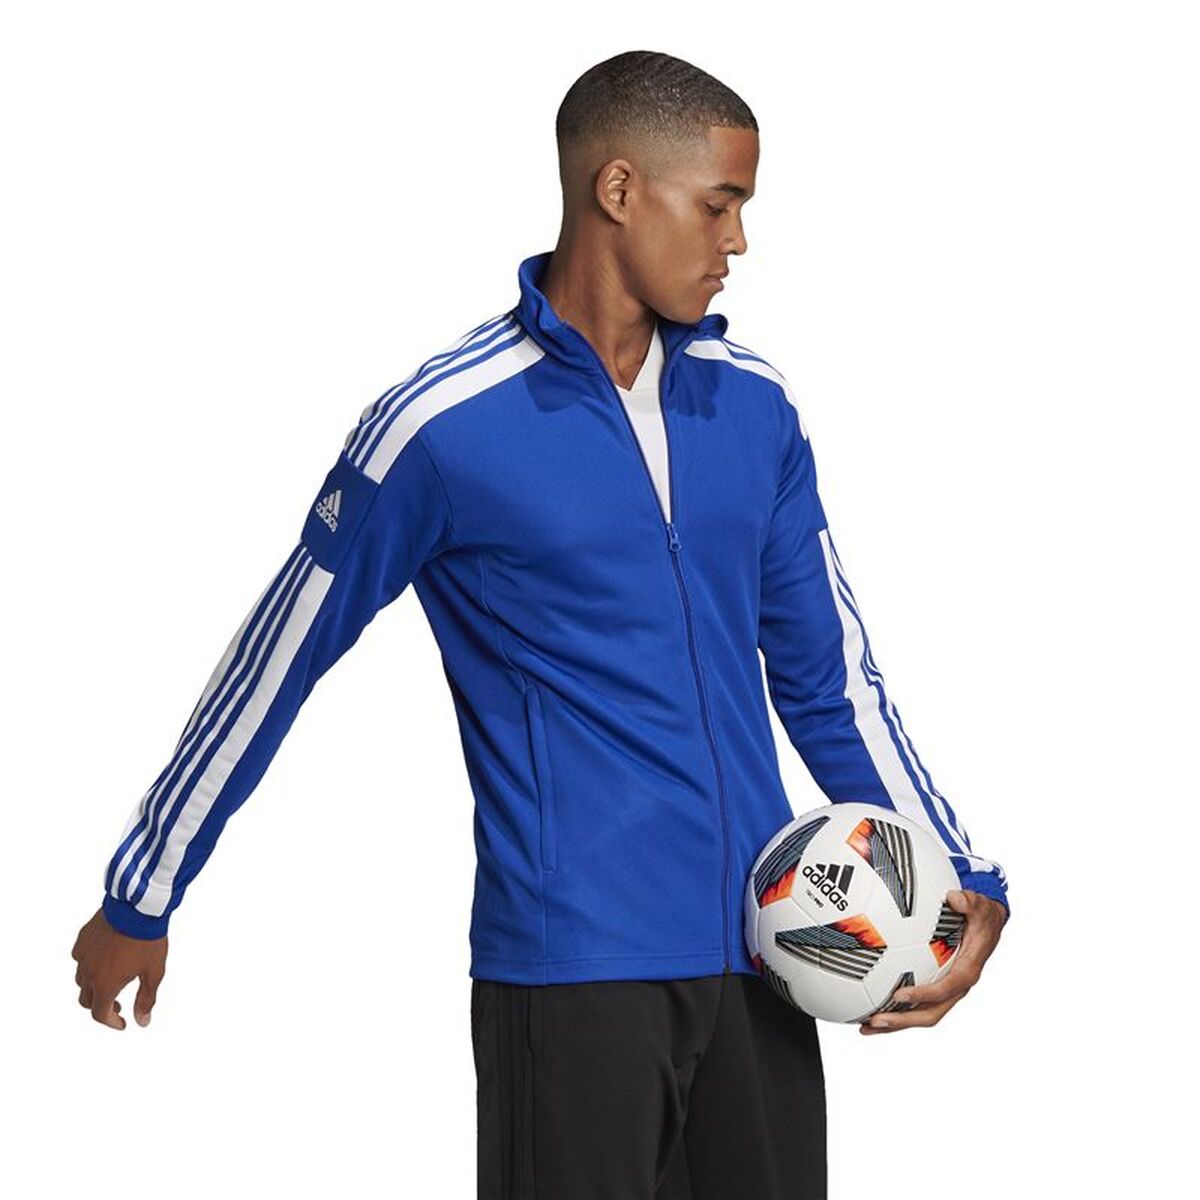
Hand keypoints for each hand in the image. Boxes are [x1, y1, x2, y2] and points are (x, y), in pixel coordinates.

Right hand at [71, 907, 167, 1030]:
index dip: (111, 1022)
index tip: (122, 1023)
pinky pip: (81, 958)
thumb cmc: (148, 940)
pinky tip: (104, 958)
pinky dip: (89, 964)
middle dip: (101, 1006)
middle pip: (86, 1000)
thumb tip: (142, 1021)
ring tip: (112, 979)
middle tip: (118, 1004)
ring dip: (94, 986)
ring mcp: (82, 955)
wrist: (138, 907)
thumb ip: (146, 999)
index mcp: (105, 984)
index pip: (100, 1014)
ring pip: (81, 980)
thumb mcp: (154, 972)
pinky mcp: (82, 939)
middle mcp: (88, 973)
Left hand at [859, 888, 1006, 1034]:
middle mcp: (956, 988)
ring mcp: (946, 992)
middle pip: (929, 1013)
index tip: (899, 995)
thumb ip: (969, 902)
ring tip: (865, 1027)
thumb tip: (955, 898)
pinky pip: (916, 1005)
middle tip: (874, 1021)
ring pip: (920, 1015)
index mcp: (967, 971)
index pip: (944, 989)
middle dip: (903, 1020)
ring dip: (895, 1023)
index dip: (923, 995)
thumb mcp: (980, 907)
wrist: (988, 926)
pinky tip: (870, 1009)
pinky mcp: (936, 988)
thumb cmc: (981, 916)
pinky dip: (895, 1010)